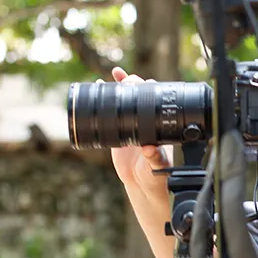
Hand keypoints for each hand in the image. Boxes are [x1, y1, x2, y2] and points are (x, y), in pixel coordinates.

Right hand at [108, 67, 173, 200]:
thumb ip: (155, 158)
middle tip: (124, 76)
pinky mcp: (117, 133)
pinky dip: (105, 101)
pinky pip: (111, 114)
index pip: (155, 103)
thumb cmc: (156, 176)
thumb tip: (149, 149)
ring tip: (116, 72)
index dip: (150, 90)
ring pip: (126, 102)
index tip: (143, 82)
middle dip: (133, 83)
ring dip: (121, 86)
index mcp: (157, 127)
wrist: (142, 185)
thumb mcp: (157, 166)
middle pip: (140, 97)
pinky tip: (99, 88)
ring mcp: (131, 125)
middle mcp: (146, 123)